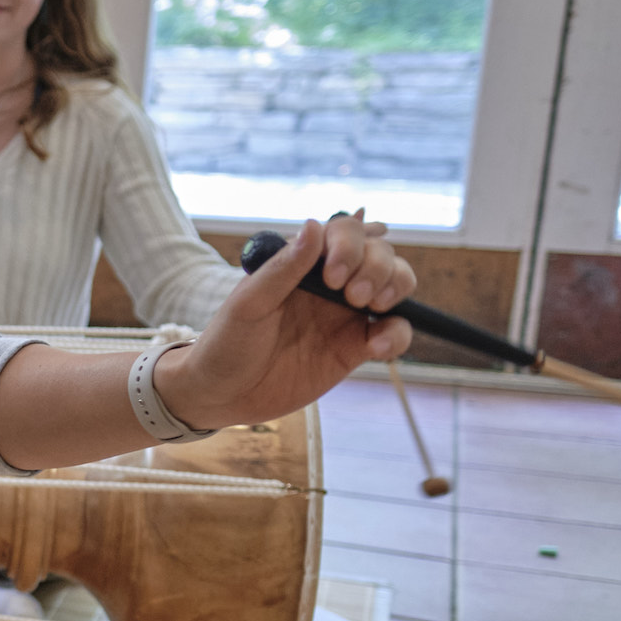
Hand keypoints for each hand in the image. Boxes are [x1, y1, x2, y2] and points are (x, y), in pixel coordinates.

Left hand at [157, 215, 416, 431]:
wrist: (223, 395)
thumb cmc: (226, 344)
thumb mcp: (247, 305)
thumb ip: (283, 268)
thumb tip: (314, 225)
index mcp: (301, 264)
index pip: (344, 232)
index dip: (350, 245)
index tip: (333, 276)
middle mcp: (330, 283)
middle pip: (379, 252)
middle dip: (378, 266)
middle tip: (354, 296)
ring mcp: (346, 314)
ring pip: (396, 284)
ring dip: (397, 286)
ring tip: (373, 308)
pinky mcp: (356, 347)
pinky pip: (394, 331)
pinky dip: (397, 334)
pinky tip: (377, 347)